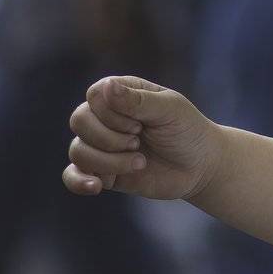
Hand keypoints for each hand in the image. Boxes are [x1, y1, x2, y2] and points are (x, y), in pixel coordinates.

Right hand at [62, 76, 224, 200]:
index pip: (94, 95)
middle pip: (79, 121)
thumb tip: (106, 87)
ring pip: (78, 150)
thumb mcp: (170, 110)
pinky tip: (97, 187)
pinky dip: (78, 181)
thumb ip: (138, 100)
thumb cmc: (188, 130)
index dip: (111, 113)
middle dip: (109, 137)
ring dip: (108, 161)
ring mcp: (102, 145)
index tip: (140, 124)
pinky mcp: (101, 170)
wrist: (200, 166)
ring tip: (139, 163)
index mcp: (123, 94)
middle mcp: (106, 117)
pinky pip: (72, 175)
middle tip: (138, 142)